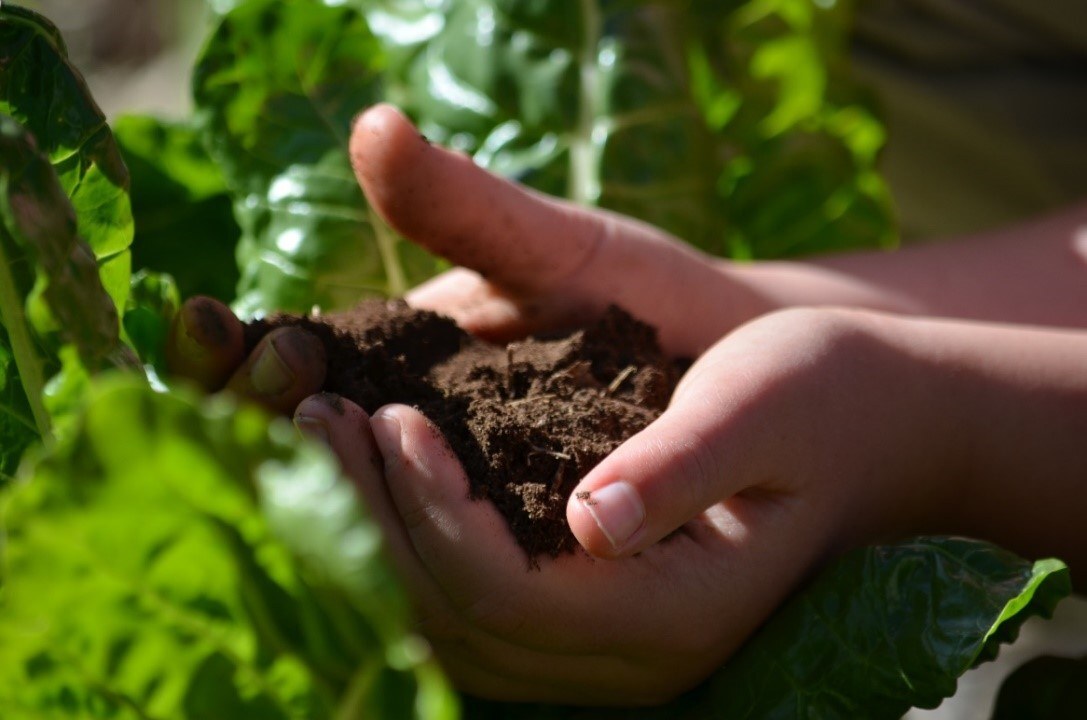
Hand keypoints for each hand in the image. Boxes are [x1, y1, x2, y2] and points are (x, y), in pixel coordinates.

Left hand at [278, 306, 966, 703]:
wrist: (885, 425)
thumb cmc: (830, 393)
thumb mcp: (764, 404)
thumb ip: (682, 468)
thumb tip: (591, 521)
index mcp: (681, 606)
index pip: (512, 593)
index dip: (432, 512)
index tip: (387, 417)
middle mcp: (641, 650)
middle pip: (464, 624)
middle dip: (377, 523)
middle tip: (319, 419)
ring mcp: (620, 642)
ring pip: (460, 629)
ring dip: (384, 536)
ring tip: (331, 439)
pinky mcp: (604, 610)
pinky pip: (483, 605)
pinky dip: (418, 544)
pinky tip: (386, 475)